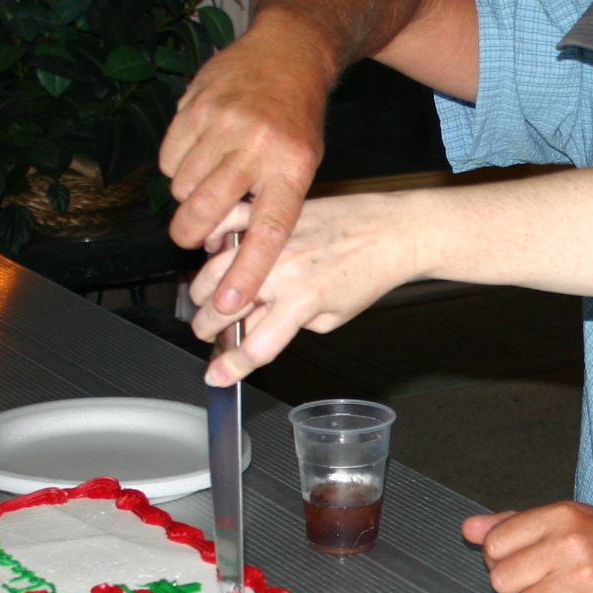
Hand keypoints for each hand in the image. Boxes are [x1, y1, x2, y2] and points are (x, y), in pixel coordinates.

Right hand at [161, 10, 334, 315]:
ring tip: (210, 179)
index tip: (230, 303)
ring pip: (181, 188)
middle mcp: (257, 145)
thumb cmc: (296, 118)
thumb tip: (228, 250)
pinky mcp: (193, 106)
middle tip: (191, 238)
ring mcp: (222, 124)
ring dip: (188, 195)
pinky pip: (168, 159)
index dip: (246, 271)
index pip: (268, 231)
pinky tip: (199, 152)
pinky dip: (177, 165)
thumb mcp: (303, 164)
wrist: (288, 52)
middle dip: (189, 236)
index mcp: (292, 168)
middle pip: (205, 212)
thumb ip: (268, 206)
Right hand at [190, 194, 427, 383]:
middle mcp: (280, 271)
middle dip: (208, 331)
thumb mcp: (333, 317)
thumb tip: (263, 325)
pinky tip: (211, 253)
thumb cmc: (369, 273)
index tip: (217, 376)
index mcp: (300, 302)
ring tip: (206, 302)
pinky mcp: (272, 216)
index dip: (231, 368)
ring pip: (212, 272)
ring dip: (201, 294)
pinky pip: (227, 223)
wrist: (390, 231)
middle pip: (221, 311)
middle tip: (210, 335)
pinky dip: (212, 237)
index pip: (254, 347)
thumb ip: (293, 325)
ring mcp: (272, 242)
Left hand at [461, 502, 592, 592]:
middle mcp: (570, 541)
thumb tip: (469, 529)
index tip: (526, 562)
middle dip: (521, 587)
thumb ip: (516, 525)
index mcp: (560, 515)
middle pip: (502, 579)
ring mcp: (584, 575)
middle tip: (551, 581)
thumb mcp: (571, 521)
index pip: (494, 543)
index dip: (503, 560)